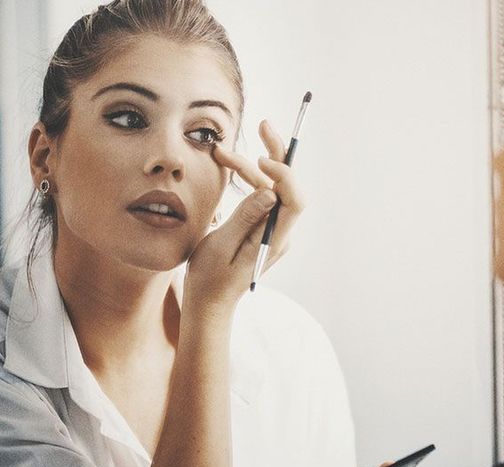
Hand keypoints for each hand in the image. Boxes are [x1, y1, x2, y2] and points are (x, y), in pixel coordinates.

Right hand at [184, 120, 304, 310]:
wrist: (209, 304)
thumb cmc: (210, 281)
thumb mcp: (221, 248)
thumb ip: (245, 219)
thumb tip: (269, 192)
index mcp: (274, 240)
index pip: (294, 200)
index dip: (284, 175)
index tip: (261, 160)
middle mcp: (279, 232)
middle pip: (287, 186)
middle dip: (276, 154)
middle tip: (264, 125)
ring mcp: (271, 229)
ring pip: (269, 188)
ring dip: (249, 167)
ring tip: (221, 152)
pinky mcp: (260, 226)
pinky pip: (259, 196)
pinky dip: (247, 178)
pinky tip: (231, 166)